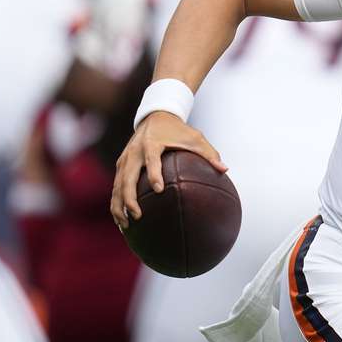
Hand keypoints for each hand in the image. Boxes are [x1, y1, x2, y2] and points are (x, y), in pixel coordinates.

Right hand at [109, 111, 225, 229]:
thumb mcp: (195, 138)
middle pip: (127, 177)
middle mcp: (135, 152)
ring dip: (119, 206)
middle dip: (130, 198)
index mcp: (152, 143)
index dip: (154, 174)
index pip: (152, 160)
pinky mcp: (121, 164)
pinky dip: (117, 202)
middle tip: (138, 216)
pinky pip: (116, 186)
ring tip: (126, 225)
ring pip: (118, 185)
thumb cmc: (178, 130)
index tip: (159, 190)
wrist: (155, 116)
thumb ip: (209, 153)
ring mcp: (125, 159)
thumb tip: (224, 169)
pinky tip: (121, 220)